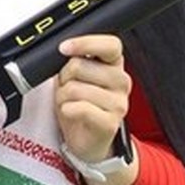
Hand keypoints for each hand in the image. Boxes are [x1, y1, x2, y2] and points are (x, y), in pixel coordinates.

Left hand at [54, 34, 132, 166]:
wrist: (88, 141)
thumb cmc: (81, 105)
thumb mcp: (76, 77)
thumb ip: (74, 61)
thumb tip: (64, 50)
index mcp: (114, 64)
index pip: (110, 44)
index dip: (85, 43)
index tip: (64, 48)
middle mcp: (121, 81)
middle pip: (80, 66)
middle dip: (64, 77)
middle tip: (67, 88)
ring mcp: (118, 103)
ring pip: (75, 88)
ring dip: (63, 96)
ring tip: (69, 103)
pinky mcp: (110, 122)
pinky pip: (80, 108)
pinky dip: (67, 110)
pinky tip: (71, 113)